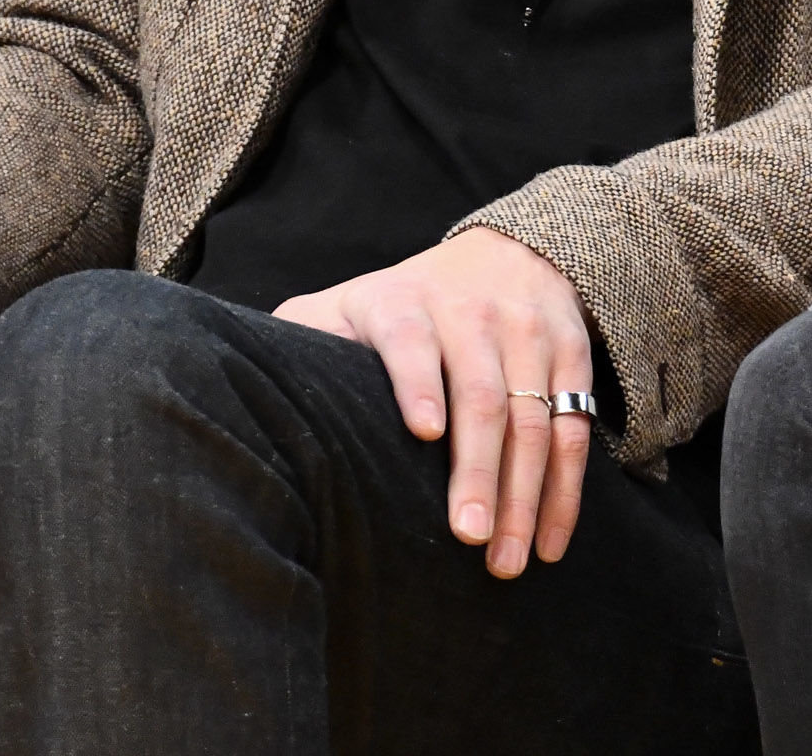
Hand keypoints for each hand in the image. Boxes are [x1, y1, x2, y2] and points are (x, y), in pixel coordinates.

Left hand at [274, 227, 594, 577]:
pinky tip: (552, 539)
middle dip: (478, 472)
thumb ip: (302, 337)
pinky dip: (566, 489)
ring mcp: (528, 333)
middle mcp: (473, 313)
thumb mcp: (346, 304)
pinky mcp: (571, 352)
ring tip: (508, 560)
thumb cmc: (403, 304)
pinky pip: (576, 426)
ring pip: (535, 420)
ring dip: (526, 495)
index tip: (424, 433)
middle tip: (467, 538)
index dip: (417, 383)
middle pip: (483, 395)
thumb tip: (235, 384)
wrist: (508, 251)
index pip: (412, 339)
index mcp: (404, 303)